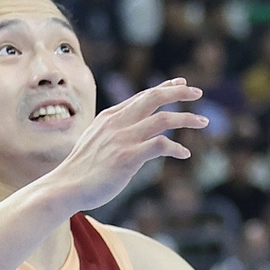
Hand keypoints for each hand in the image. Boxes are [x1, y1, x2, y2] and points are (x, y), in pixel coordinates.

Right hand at [54, 79, 206, 211]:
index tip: (181, 83)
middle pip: (154, 97)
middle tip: (198, 92)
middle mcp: (117, 122)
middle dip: (179, 92)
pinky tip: (184, 153)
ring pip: (163, 119)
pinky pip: (160, 145)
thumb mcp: (95, 140)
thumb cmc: (81, 169)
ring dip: (187, 118)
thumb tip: (132, 130)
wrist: (65, 186)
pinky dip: (176, 147)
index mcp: (110, 117)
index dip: (164, 87)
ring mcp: (122, 138)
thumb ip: (113, 131)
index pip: (142, 95)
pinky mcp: (127, 157)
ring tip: (204, 121)